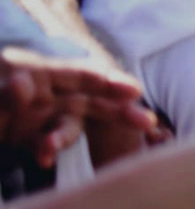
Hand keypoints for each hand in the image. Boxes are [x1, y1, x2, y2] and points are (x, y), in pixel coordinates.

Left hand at [0, 47, 155, 167]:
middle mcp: (46, 92)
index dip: (107, 81)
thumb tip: (25, 83)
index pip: (79, 75)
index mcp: (38, 72)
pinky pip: (47, 140)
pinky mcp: (28, 134)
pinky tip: (43, 156)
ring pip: (71, 122)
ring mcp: (37, 115)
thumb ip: (7, 94)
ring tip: (53, 151)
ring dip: (74, 134)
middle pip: (89, 98)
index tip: (132, 92)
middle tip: (147, 123)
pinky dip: (50, 146)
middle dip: (118, 110)